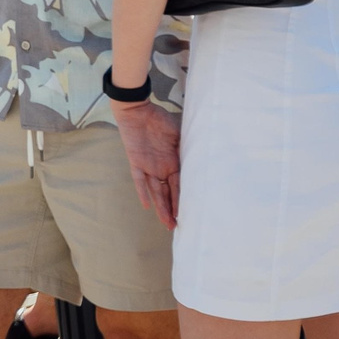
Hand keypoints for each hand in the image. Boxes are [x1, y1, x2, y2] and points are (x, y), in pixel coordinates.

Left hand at [112, 99, 181, 228]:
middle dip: (171, 210)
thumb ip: (187, 149)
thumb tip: (203, 158)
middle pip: (167, 194)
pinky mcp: (136, 162)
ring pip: (155, 191)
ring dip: (160, 207)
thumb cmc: (161, 120)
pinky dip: (143, 191)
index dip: (183, 200)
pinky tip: (146, 205)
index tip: (189, 215)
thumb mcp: (179, 135)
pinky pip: (139, 179)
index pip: (179, 187)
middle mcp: (162, 168)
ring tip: (166, 222)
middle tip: (176, 227)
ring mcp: (149, 166)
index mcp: (174, 163)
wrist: (138, 110)